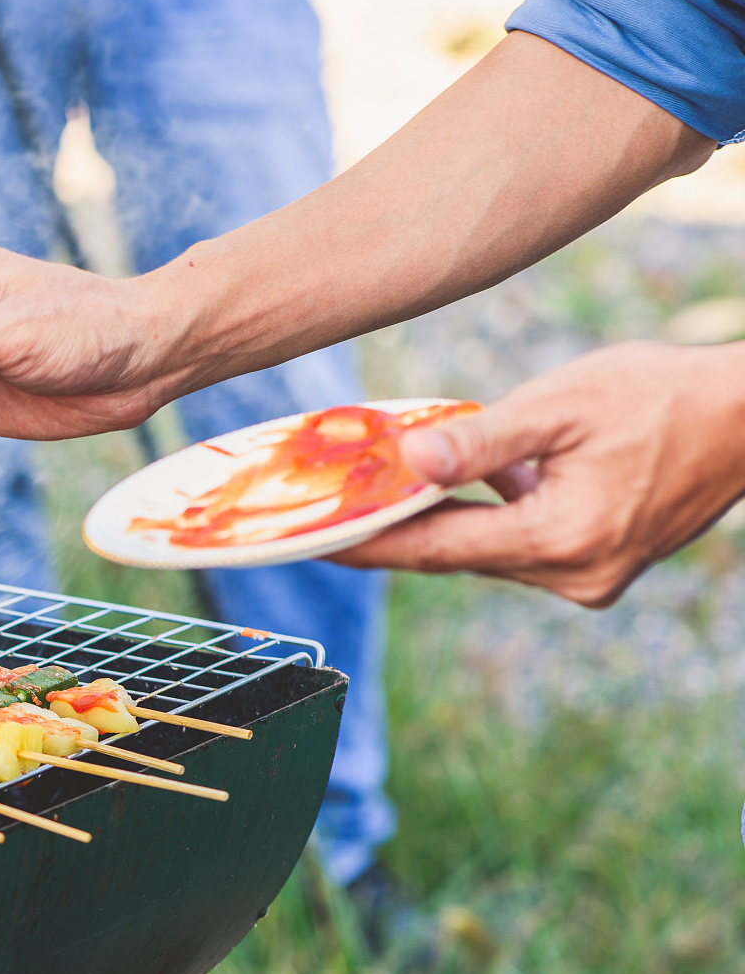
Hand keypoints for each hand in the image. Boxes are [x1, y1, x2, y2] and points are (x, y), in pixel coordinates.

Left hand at [333, 342, 744, 605]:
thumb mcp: (563, 406)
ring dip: (442, 520)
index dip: (367, 543)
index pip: (435, 549)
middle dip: (395, 529)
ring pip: (486, 550)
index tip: (309, 543)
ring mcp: (589, 578)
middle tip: (326, 511)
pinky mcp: (597, 568)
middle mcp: (573, 575)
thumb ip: (482, 440)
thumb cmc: (662, 395)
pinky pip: (519, 545)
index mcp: (560, 540)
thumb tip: (409, 460)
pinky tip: (461, 484)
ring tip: (376, 493)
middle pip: (456, 553)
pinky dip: (487, 517)